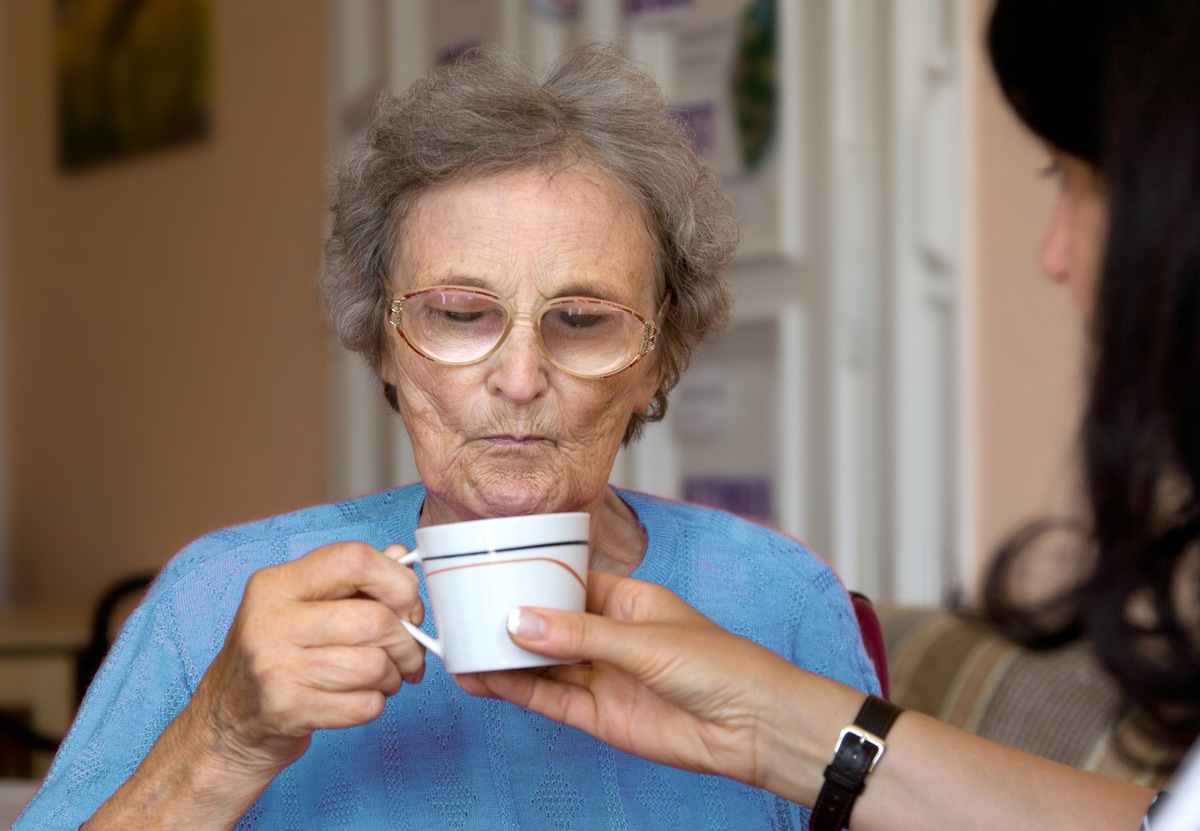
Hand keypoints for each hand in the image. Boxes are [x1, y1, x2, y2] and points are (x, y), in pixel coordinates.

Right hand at [190, 541, 426, 774]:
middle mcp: (271, 621)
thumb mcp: (299, 606)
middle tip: (407, 652)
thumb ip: (351, 580)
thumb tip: (400, 558)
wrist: (223, 724)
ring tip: (382, 678)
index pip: (353, 560)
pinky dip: (374, 704)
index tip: (408, 602)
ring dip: (392, 676)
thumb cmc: (273, 657)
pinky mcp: (288, 710)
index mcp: (276, 584)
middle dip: (406, 641)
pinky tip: (358, 699)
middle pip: (375, 619)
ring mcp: (276, 667)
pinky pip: (364, 704)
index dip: (397, 580)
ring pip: (375, 665)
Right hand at [455, 571, 804, 790]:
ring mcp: (605, 677)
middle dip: (510, 624)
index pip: (569, 585)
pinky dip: (520, 691)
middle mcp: (612, 638)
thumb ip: (580, 635)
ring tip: (461, 653)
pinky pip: (552, 699)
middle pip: (550, 627)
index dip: (531, 581)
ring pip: (545, 666)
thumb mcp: (644, 640)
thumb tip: (521, 621)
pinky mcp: (602, 716)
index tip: (489, 576)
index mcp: (628, 601)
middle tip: (463, 619)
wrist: (754, 727)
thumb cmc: (721, 666)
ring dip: (506, 660)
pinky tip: (489, 681)